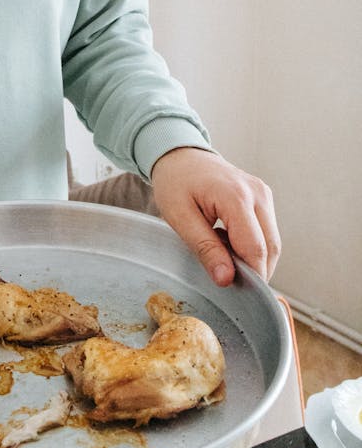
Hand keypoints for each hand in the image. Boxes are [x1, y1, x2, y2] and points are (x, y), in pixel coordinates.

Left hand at [150, 148, 280, 286]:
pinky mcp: (263, 197)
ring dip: (253, 257)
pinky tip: (228, 241)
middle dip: (254, 271)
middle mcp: (257, 193)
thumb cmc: (175, 182)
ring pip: (272, 242)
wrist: (180, 155)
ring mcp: (263, 194)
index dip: (249, 277)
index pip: (255, 249)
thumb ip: (205, 248)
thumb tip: (226, 279)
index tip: (234, 293)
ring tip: (221, 252)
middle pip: (270, 248)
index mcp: (236, 197)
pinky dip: (252, 244)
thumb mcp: (179, 217)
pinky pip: (267, 231)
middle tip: (226, 277)